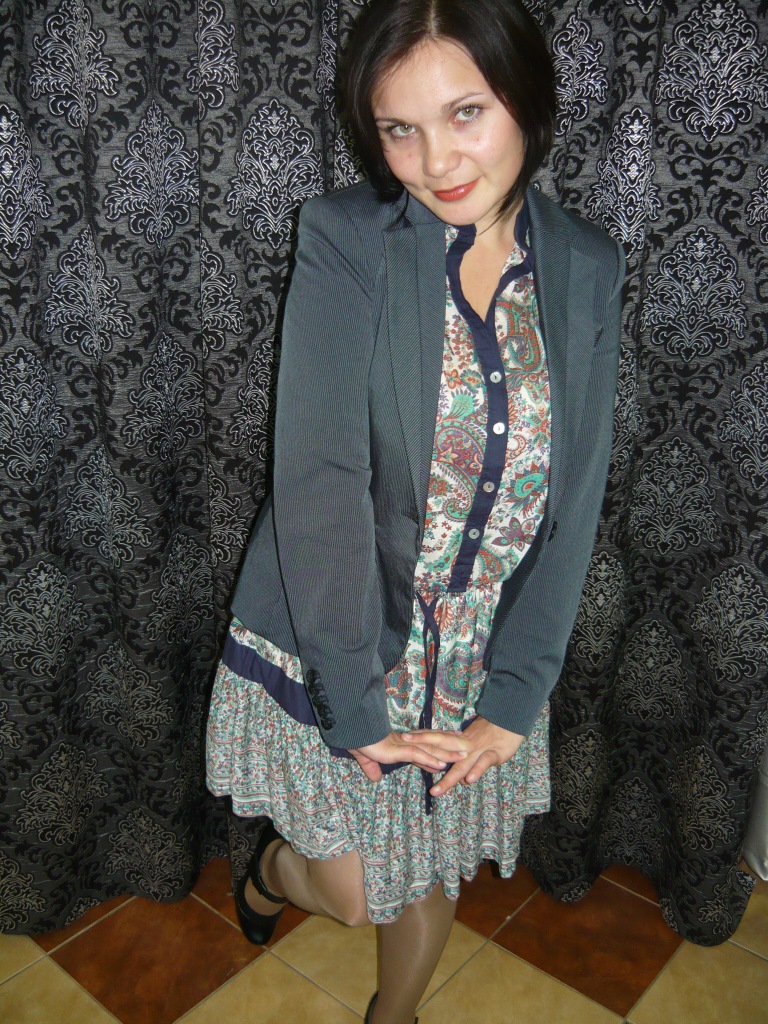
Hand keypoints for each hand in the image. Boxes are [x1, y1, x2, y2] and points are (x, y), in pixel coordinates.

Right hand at [349, 730, 468, 782]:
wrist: (348, 731)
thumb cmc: (355, 738)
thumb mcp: (366, 757)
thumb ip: (372, 766)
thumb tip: (375, 778)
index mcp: (399, 742)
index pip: (423, 743)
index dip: (436, 745)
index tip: (450, 747)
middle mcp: (404, 742)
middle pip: (432, 743)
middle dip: (449, 746)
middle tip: (465, 747)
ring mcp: (402, 745)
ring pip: (429, 749)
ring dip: (447, 753)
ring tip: (463, 756)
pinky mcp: (396, 750)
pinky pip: (417, 755)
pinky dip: (430, 760)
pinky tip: (441, 765)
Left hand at [404, 716, 524, 796]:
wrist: (512, 721)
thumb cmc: (493, 732)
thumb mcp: (475, 743)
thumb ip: (464, 757)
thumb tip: (457, 775)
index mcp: (460, 739)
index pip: (436, 736)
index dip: (420, 736)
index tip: (402, 735)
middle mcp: (465, 744)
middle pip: (441, 743)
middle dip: (423, 745)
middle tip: (405, 746)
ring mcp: (478, 749)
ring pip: (461, 764)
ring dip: (448, 778)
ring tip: (435, 791)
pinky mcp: (494, 753)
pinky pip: (484, 762)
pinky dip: (477, 770)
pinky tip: (470, 780)